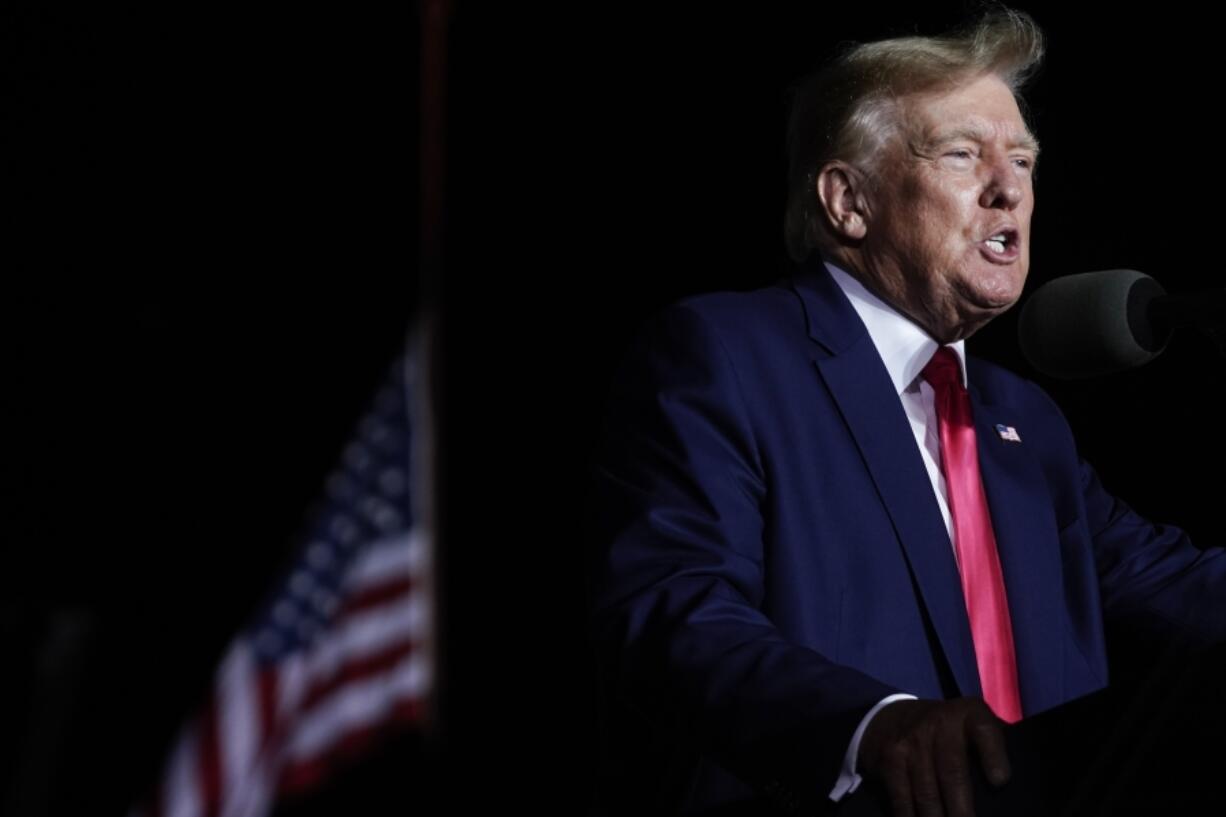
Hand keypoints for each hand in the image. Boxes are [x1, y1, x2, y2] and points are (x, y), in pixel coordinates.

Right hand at [856, 697, 1009, 816]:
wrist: (890, 716)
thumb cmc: (948, 732)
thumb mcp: (970, 726)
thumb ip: (992, 748)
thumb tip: (1017, 789)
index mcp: (969, 714)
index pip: (984, 730)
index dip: (992, 754)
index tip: (1000, 781)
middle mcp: (939, 723)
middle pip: (953, 772)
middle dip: (962, 809)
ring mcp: (912, 740)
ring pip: (928, 792)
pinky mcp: (891, 758)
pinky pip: (902, 797)